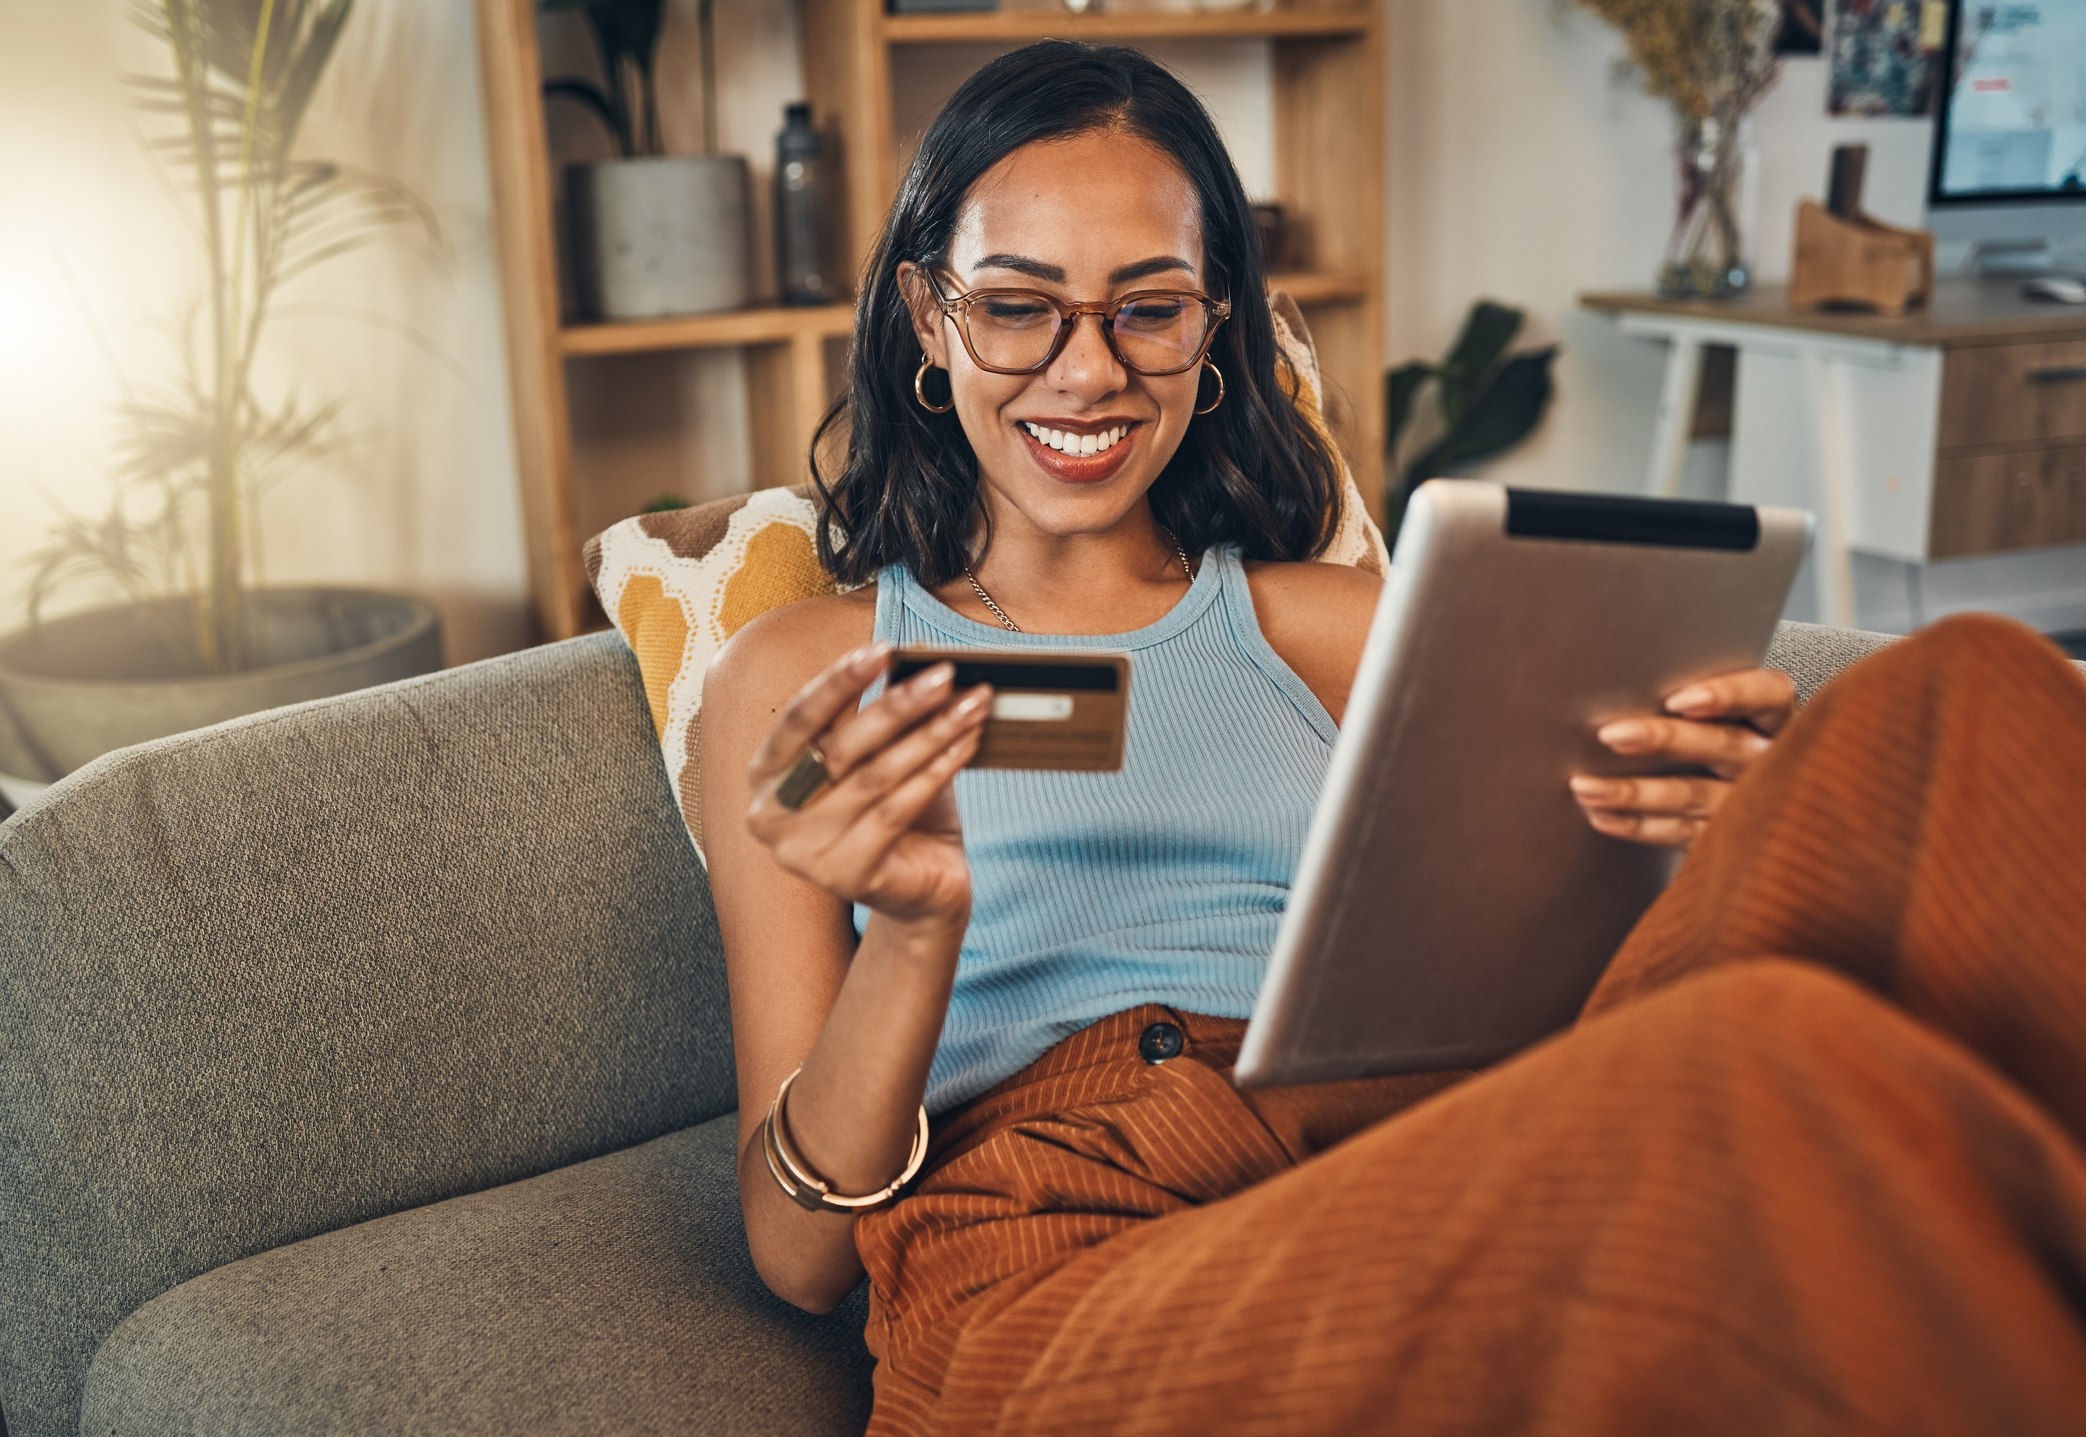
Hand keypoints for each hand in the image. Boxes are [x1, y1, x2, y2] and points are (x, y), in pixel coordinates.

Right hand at [746, 643, 992, 927]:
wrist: (920, 894)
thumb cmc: (896, 818)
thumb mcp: (879, 759)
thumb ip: (882, 718)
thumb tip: (919, 657)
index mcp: (766, 775)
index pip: (799, 717)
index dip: (839, 680)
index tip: (882, 649)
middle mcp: (771, 815)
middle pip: (840, 746)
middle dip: (897, 704)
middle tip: (944, 675)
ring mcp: (804, 852)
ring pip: (875, 776)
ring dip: (930, 733)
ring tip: (971, 704)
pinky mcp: (845, 876)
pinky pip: (897, 810)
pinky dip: (937, 771)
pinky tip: (967, 744)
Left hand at [1568, 667, 1796, 848]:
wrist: (1756, 812)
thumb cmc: (1712, 735)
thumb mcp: (1717, 713)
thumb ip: (1686, 699)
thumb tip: (1614, 684)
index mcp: (1776, 717)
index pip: (1768, 694)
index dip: (1728, 695)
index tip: (1678, 699)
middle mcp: (1769, 759)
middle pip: (1722, 744)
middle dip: (1664, 739)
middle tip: (1611, 735)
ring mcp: (1751, 804)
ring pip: (1693, 794)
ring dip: (1635, 791)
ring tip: (1584, 786)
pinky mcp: (1727, 839)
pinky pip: (1680, 833)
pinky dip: (1637, 826)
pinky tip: (1600, 816)